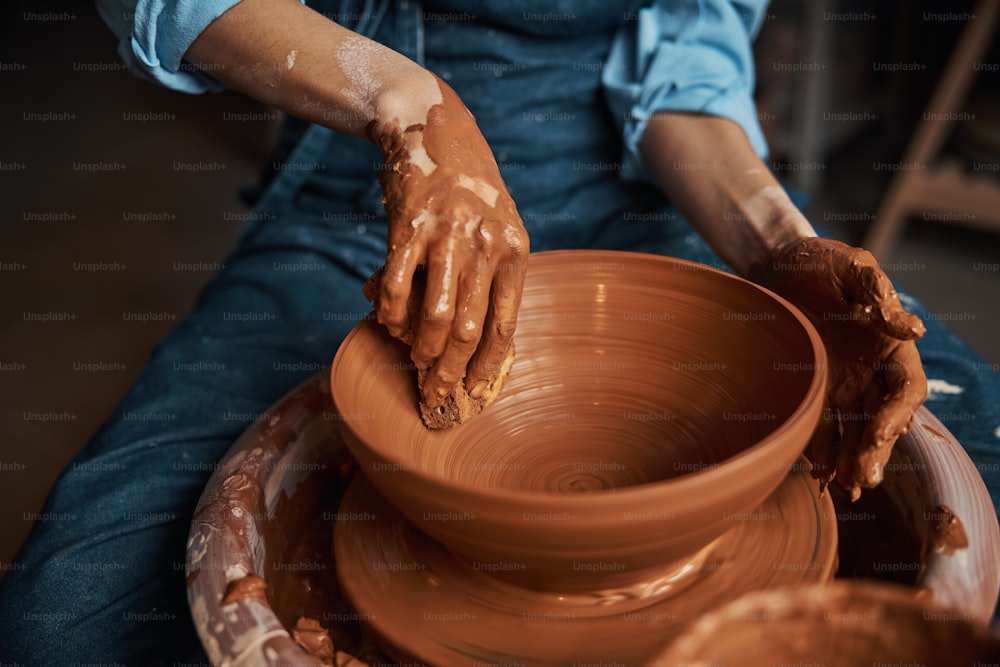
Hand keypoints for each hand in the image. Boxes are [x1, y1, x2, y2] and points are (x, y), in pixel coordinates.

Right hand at [369, 77, 528, 407]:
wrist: (434, 129)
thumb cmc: (468, 190)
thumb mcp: (497, 228)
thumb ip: (490, 278)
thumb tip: (471, 341)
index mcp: (515, 249)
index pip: (505, 325)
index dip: (488, 365)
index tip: (474, 393)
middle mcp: (487, 243)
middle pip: (470, 330)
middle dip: (451, 371)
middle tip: (435, 395)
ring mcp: (448, 235)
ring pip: (437, 316)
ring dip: (422, 349)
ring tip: (415, 360)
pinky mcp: (409, 227)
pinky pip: (396, 286)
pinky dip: (389, 314)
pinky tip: (387, 322)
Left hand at [753, 237, 927, 499]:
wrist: (776, 264)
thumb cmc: (819, 261)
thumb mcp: (849, 266)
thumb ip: (876, 292)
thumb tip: (911, 330)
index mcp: (888, 346)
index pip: (905, 389)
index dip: (898, 414)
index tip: (884, 432)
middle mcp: (869, 372)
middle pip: (880, 420)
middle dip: (876, 450)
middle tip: (866, 479)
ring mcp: (840, 385)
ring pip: (853, 432)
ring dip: (853, 461)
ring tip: (849, 488)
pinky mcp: (809, 391)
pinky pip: (820, 429)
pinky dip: (822, 454)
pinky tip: (821, 478)